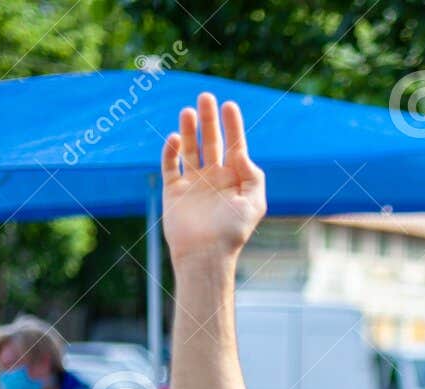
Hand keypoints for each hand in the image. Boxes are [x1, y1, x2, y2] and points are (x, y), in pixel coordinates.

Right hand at [162, 93, 265, 264]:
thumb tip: (243, 154)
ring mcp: (193, 184)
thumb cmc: (232, 232)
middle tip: (206, 97)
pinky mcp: (174, 191)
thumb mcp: (253, 204)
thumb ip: (253, 177)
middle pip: (211, 141)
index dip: (232, 125)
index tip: (228, 104)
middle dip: (209, 120)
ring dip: (189, 130)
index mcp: (234, 180)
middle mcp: (214, 178)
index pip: (234, 145)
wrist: (205, 255)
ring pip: (190, 149)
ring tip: (189, 111)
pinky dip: (171, 151)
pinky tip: (175, 138)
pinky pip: (171, 165)